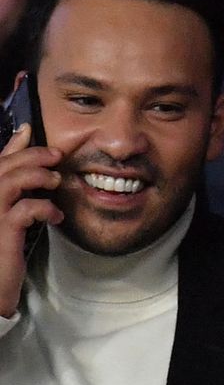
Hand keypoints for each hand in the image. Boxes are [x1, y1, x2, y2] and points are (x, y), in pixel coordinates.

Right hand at [0, 124, 62, 317]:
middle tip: (56, 156)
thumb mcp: (9, 218)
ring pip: (10, 181)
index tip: (31, 131)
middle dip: (32, 155)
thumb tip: (32, 167)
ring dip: (38, 176)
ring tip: (56, 183)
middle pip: (3, 166)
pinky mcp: (0, 232)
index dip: (13, 145)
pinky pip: (24, 210)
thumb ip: (16, 191)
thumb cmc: (2, 252)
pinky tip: (56, 217)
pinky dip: (45, 208)